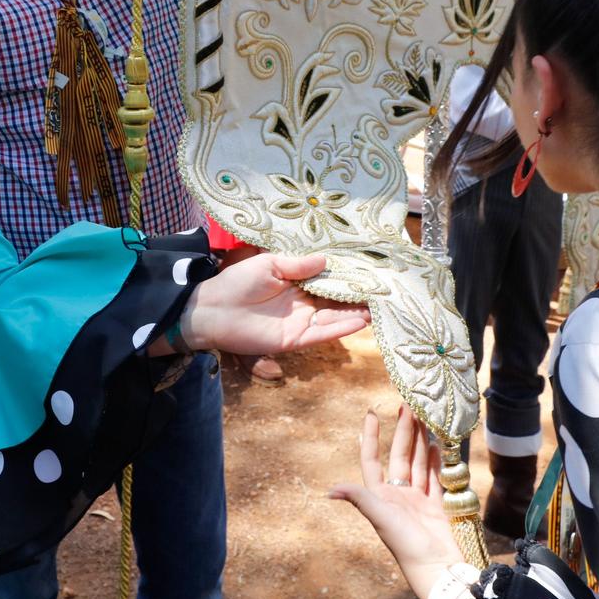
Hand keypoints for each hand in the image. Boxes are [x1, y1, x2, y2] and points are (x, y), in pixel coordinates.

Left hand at [183, 252, 367, 355]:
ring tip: (381, 308)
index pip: (329, 281)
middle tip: (386, 292)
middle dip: (359, 297)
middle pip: (337, 301)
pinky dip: (341, 329)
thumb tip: (326, 259)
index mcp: (297, 284)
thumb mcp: (269, 264)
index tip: (371, 273)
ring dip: (357, 314)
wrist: (213, 309)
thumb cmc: (237, 282)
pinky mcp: (295, 339)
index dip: (349, 278)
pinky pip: (323, 334)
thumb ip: (298, 264)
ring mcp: (301, 322)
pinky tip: (360, 321)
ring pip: (335, 319)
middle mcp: (303, 304)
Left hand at [329, 407, 465, 598]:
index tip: (371, 413)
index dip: (371, 437)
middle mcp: (397, 495)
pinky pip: (435, 477)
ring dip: (421, 441)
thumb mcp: (380, 518)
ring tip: (425, 417)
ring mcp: (417, 500)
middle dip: (404, 432)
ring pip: (418, 463)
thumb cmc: (405, 545)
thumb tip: (330, 491)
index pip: (372, 460)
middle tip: (408, 405)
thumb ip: (360, 499)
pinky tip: (438, 444)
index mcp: (380, 496)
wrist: (436, 568)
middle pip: (399, 456)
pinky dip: (436, 460)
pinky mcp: (436, 506)